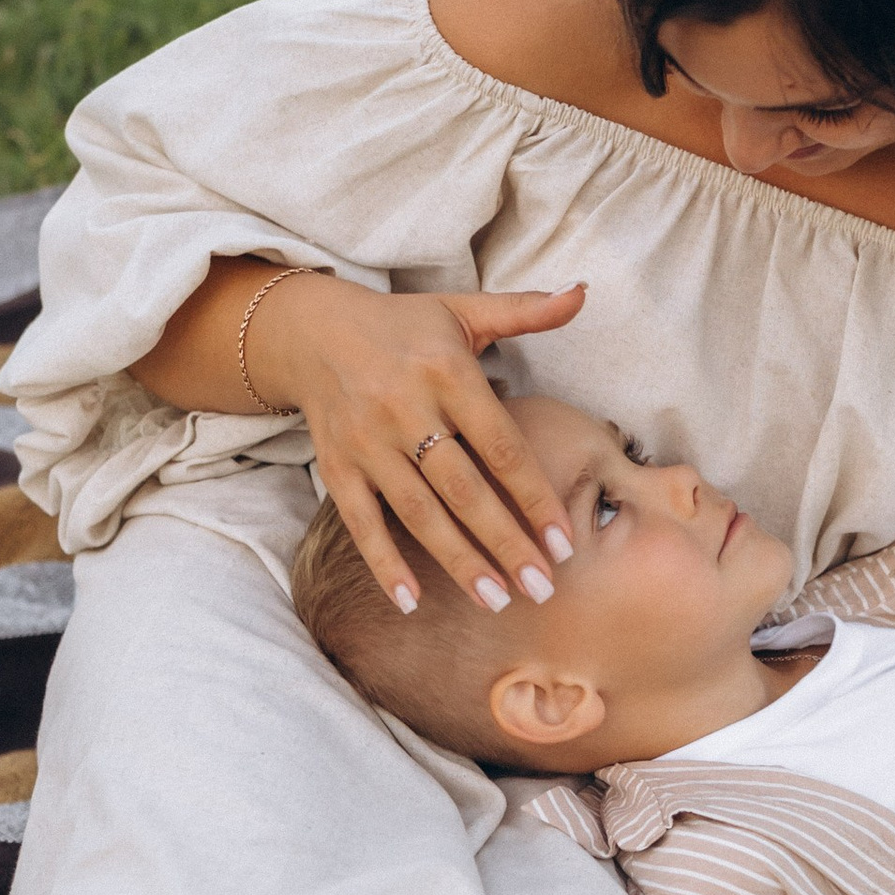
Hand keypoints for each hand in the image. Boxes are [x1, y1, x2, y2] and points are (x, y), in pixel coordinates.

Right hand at [254, 268, 587, 615]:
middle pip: (464, 490)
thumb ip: (524, 311)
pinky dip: (383, 564)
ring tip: (496, 601)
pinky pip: (360, 523)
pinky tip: (412, 601)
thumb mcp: (462, 310)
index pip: (502, 447)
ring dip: (458, 562)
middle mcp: (405, 409)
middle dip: (505, 543)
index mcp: (446, 373)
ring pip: (419, 513)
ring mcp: (367, 442)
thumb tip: (582, 293)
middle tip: (542, 589)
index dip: (535, 497)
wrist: (312, 331)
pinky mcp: (336, 466)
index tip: (565, 543)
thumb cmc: (404, 327)